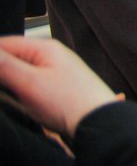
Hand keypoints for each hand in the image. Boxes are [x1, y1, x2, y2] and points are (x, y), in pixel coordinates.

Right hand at [0, 36, 116, 137]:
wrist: (98, 122)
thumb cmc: (69, 101)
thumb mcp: (30, 82)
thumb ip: (4, 66)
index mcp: (45, 48)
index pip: (5, 43)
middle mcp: (51, 56)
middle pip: (12, 57)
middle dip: (1, 70)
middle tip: (3, 90)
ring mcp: (55, 71)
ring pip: (20, 72)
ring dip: (8, 81)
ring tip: (13, 96)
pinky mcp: (56, 88)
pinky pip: (30, 84)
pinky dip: (19, 90)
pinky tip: (18, 100)